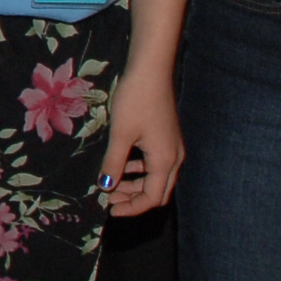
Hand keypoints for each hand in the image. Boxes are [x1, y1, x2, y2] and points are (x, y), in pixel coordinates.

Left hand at [97, 67, 182, 215]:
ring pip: (157, 178)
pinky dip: (140, 170)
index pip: (152, 198)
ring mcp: (173, 147)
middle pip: (158, 192)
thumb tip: (105, 187)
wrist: (151, 71)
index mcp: (165, 161)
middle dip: (134, 200)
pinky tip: (123, 165)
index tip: (110, 209)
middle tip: (109, 199)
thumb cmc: (136, 100)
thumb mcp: (120, 134)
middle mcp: (174, 158)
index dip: (132, 208)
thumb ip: (113, 163)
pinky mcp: (167, 138)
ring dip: (136, 185)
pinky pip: (156, 164)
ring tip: (111, 184)